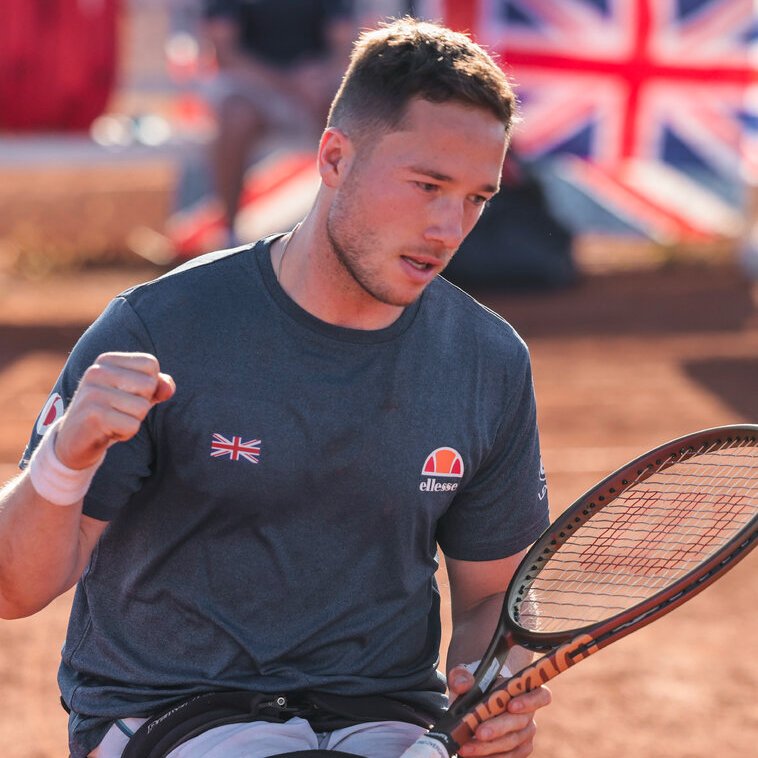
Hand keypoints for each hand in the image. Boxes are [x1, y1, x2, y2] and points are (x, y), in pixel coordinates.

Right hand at [55, 352, 174, 468]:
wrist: (74, 441)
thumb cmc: (112, 412)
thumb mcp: (137, 395)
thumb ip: (158, 386)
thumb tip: (169, 388)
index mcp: (107, 360)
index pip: (150, 364)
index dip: (148, 385)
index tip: (126, 395)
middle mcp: (96, 371)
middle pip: (148, 385)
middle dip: (141, 404)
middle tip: (119, 411)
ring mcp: (92, 393)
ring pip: (142, 408)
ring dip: (133, 421)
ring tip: (112, 421)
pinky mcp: (93, 416)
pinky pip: (132, 426)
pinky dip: (125, 433)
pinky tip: (107, 431)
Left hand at [448, 666, 550, 756]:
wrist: (476, 701)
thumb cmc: (475, 685)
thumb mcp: (465, 675)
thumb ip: (462, 676)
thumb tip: (463, 684)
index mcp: (523, 689)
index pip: (540, 695)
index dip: (529, 701)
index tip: (511, 706)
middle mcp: (529, 713)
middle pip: (520, 722)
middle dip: (498, 728)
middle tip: (479, 733)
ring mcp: (526, 733)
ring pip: (513, 743)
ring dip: (489, 747)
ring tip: (467, 748)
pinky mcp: (519, 749)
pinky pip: (510, 757)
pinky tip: (475, 757)